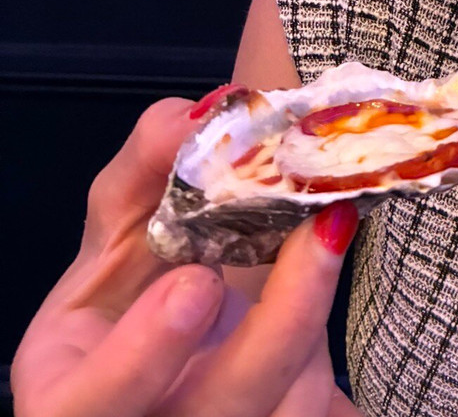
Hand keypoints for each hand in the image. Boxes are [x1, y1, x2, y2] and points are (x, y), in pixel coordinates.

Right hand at [12, 97, 362, 416]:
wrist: (163, 343)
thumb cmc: (127, 292)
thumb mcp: (116, 230)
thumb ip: (144, 169)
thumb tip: (199, 113)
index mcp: (77, 399)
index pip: (94, 404)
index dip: (144, 355)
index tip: (197, 280)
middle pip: (222, 410)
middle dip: (280, 325)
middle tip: (321, 228)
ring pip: (291, 412)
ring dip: (322, 324)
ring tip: (328, 241)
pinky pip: (327, 409)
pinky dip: (337, 359)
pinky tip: (329, 295)